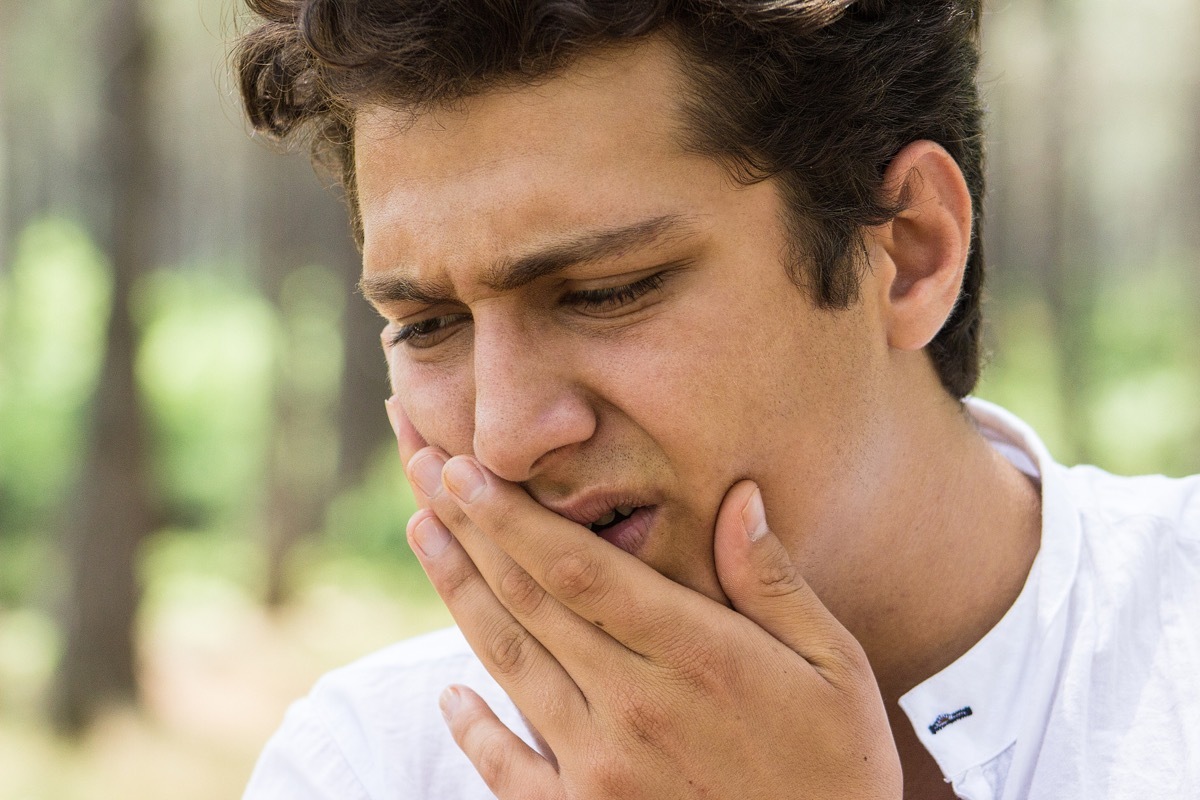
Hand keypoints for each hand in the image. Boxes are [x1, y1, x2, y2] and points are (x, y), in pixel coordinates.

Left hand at [386, 397, 901, 799]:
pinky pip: (510, 770)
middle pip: (528, 600)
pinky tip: (447, 696)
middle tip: (423, 470)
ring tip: (421, 535)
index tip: (465, 469)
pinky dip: (473, 730)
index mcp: (693, 655)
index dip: (512, 516)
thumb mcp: (835, 668)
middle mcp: (632, 705)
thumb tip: (739, 497)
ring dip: (458, 593)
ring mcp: (601, 768)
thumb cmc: (839, 769)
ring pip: (508, 663)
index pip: (578, 569)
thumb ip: (773, 583)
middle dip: (468, 528)